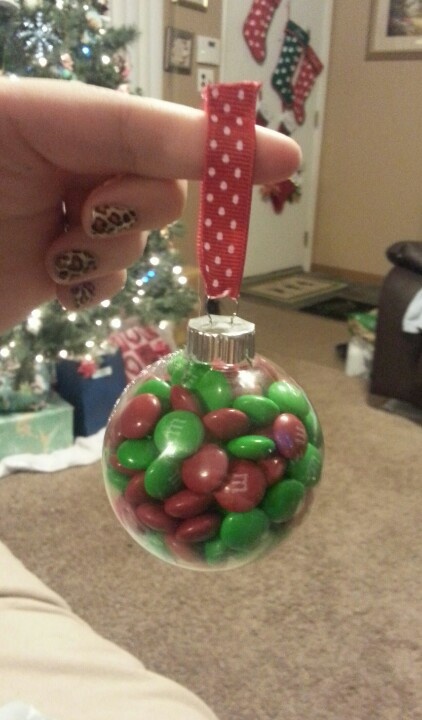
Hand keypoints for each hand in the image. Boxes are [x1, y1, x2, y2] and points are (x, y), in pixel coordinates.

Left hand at [0, 78, 300, 331]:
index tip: (279, 159)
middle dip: (135, 204)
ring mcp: (59, 213)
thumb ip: (95, 142)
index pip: (138, 121)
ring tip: (53, 257)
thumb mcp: (9, 139)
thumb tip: (173, 166)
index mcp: (38, 112)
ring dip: (108, 251)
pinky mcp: (56, 263)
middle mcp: (58, 158)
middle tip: (89, 217)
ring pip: (137, 231)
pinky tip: (55, 281)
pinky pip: (111, 271)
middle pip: (152, 175)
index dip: (207, 139)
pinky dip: (95, 281)